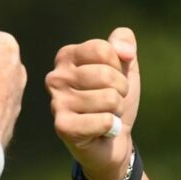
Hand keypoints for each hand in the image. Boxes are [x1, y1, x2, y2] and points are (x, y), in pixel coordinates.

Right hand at [45, 28, 140, 179]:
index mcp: (67, 56)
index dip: (119, 66)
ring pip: (109, 98)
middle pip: (107, 74)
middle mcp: (56, 77)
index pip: (104, 50)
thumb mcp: (124, 64)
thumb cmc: (114, 97)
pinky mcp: (63, 127)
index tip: (113, 78)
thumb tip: (124, 51)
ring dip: (116, 110)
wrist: (114, 138)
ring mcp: (57, 102)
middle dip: (120, 90)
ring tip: (105, 114)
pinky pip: (105, 120)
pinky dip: (112, 126)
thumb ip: (123, 41)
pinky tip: (101, 131)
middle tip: (111, 101)